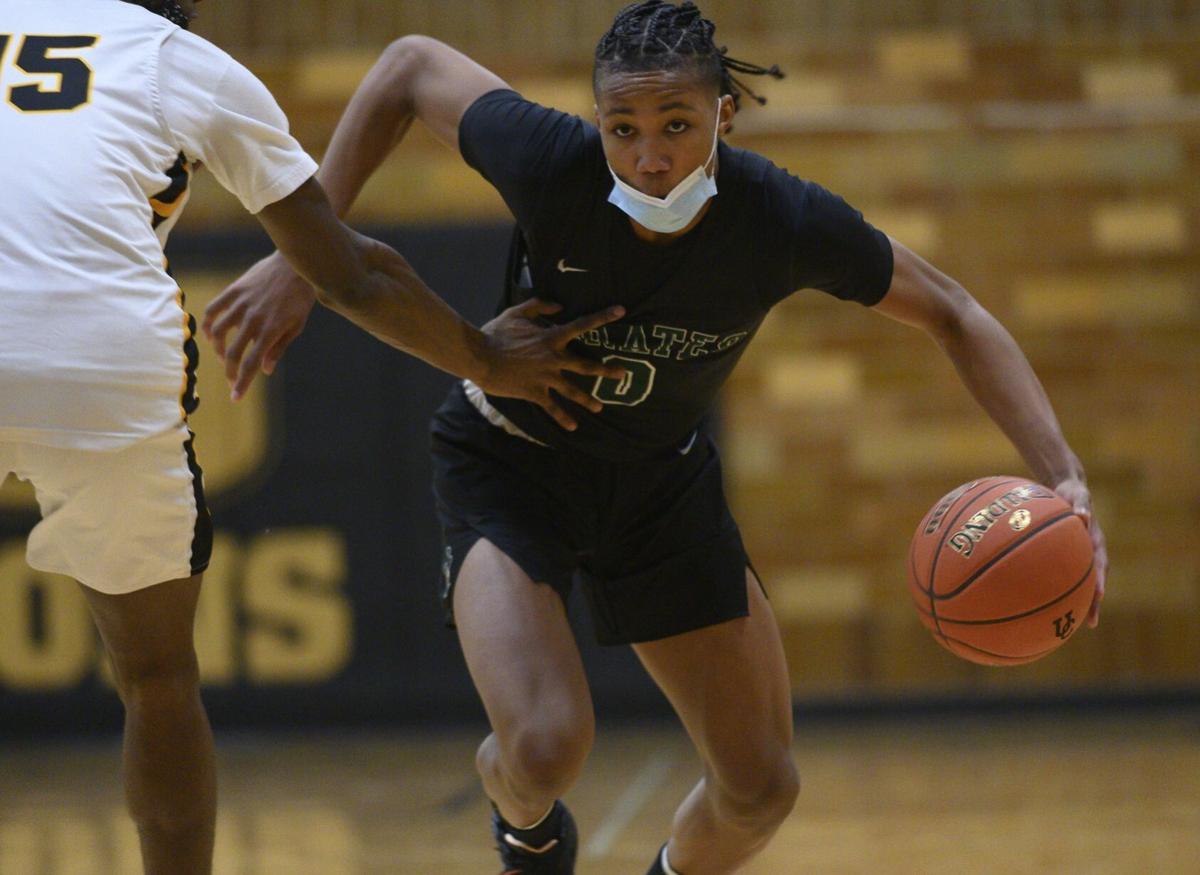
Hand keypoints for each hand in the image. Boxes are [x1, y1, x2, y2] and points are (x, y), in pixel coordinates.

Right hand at [202, 252, 316, 400]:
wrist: (295, 266)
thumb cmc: (300, 298)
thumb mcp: (296, 326)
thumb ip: (279, 348)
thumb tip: (265, 370)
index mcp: (270, 330)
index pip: (251, 363)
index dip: (242, 383)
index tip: (235, 397)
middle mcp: (253, 319)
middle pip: (234, 353)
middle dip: (231, 372)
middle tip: (233, 380)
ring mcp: (241, 304)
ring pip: (219, 333)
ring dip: (220, 350)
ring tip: (226, 357)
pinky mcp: (234, 291)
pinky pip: (213, 310)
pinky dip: (209, 324)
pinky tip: (213, 334)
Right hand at [478, 299, 627, 430]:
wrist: (480, 357)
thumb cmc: (496, 333)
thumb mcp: (516, 313)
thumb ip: (539, 306)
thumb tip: (559, 305)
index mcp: (551, 337)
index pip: (582, 325)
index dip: (603, 316)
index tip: (621, 311)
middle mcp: (554, 359)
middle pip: (586, 366)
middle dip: (606, 370)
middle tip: (623, 374)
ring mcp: (546, 378)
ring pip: (573, 391)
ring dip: (588, 400)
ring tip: (600, 408)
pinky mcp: (535, 392)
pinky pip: (552, 407)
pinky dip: (563, 418)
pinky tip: (572, 427)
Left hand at [1053, 477, 1107, 627]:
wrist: (1070, 489)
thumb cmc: (1073, 492)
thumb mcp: (1078, 495)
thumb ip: (1081, 505)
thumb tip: (1082, 515)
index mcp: (1096, 541)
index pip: (1101, 565)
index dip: (1100, 581)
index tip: (1100, 596)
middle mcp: (1091, 552)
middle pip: (1094, 582)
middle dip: (1093, 602)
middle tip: (1090, 622)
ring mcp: (1081, 555)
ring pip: (1080, 582)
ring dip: (1078, 601)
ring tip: (1069, 622)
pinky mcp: (1069, 556)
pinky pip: (1065, 574)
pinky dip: (1058, 587)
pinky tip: (1040, 601)